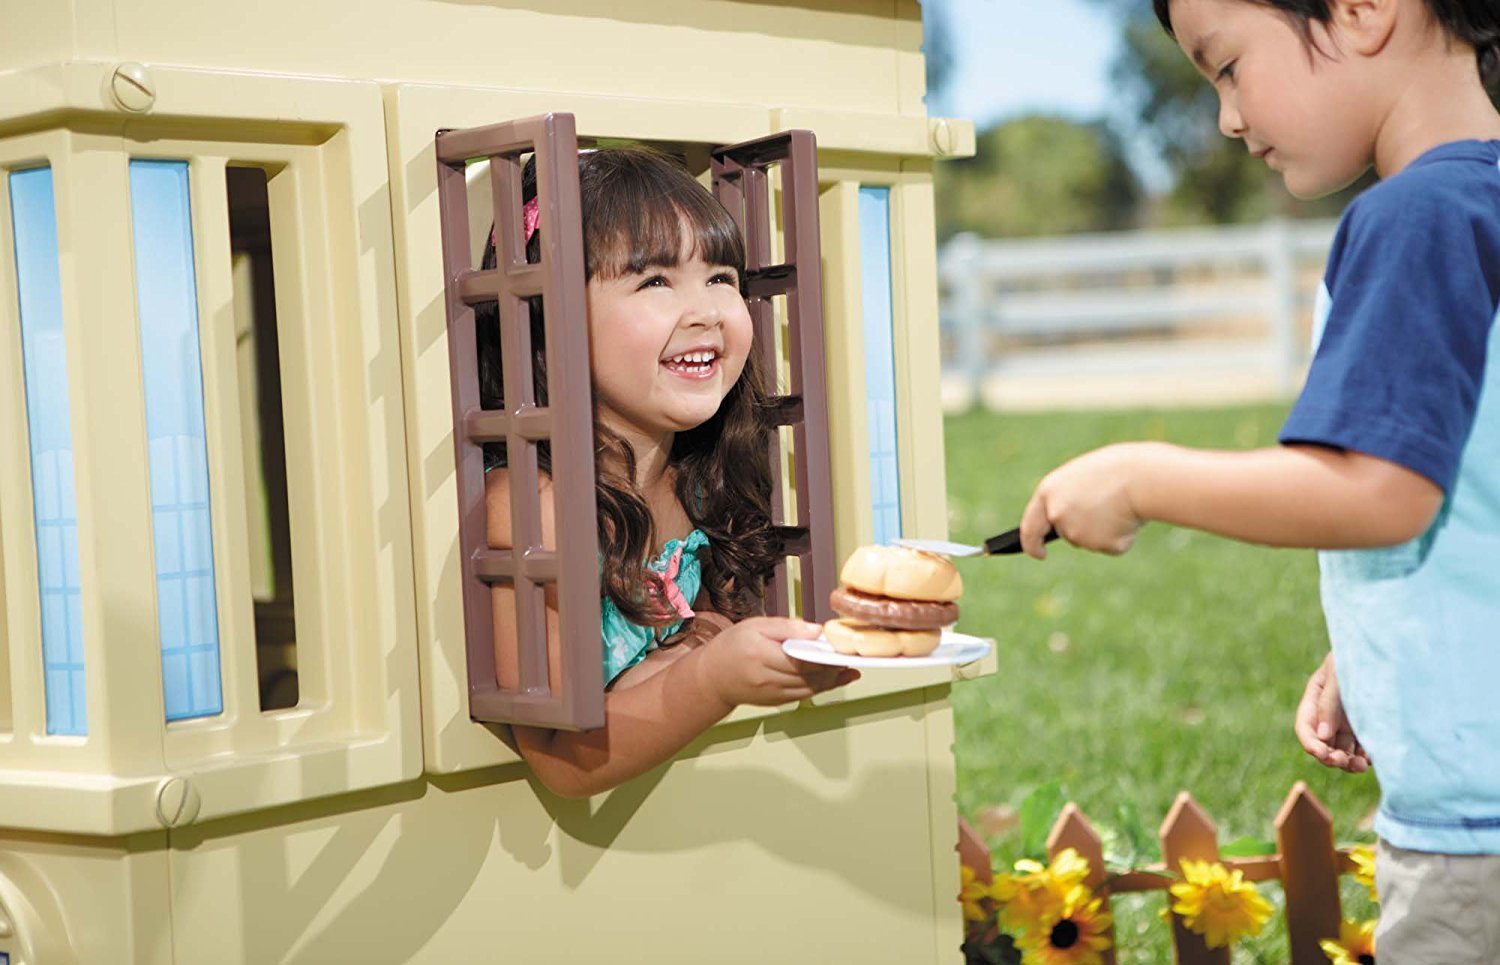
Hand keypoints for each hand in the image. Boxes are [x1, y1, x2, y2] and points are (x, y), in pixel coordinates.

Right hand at [698, 616, 859, 707]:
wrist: (712, 677)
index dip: (824, 655)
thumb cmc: (733, 646)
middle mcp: (766, 678)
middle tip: (849, 654)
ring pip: (810, 688)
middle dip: (832, 666)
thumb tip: (817, 631)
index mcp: (760, 654)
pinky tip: (837, 678)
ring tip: (846, 666)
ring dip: (831, 679)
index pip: (800, 659)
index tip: (840, 646)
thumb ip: (788, 627)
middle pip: (808, 675)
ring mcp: (771, 694)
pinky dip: (823, 687)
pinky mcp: (776, 702)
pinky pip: (804, 695)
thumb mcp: (756, 625)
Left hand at [1020, 443, 1147, 557]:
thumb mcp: (1083, 478)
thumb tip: (1073, 521)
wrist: (1142, 476)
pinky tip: (1130, 519)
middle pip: (1066, 534)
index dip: (1031, 543)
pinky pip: (1112, 546)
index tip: (1037, 553)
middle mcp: (1057, 514)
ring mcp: (1077, 532)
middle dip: (1081, 531)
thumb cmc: (1116, 469)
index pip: (1029, 525)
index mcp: (1048, 492)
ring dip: (1105, 530)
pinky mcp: (1100, 545)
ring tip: (1121, 506)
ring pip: (1091, 540)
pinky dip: (1123, 537)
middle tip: (1101, 520)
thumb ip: (1070, 499)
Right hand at [1294, 652, 1368, 772]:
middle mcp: (1330, 713)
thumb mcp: (1338, 674)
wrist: (1390, 650)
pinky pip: (1362, 749)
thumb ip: (1328, 703)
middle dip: (1329, 756)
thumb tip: (1322, 736)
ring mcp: (1349, 721)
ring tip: (1361, 766)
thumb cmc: (1359, 656)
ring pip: (1342, 750)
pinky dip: (1364, 758)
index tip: (1322, 753)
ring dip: (1347, 762)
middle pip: (1323, 743)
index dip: (1310, 743)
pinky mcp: (1368, 726)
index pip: (1305, 727)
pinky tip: (1372, 758)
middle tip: (1342, 761)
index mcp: (1316, 698)